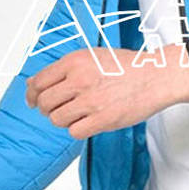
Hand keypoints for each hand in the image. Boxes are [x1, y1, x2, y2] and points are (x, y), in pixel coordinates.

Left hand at [25, 45, 188, 138]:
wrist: (156, 77)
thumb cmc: (128, 67)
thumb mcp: (92, 57)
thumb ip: (64, 70)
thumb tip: (34, 84)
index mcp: (74, 61)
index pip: (38, 81)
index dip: (31, 94)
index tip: (32, 100)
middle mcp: (79, 80)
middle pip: (44, 102)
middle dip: (47, 109)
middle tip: (57, 109)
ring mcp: (90, 101)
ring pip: (57, 119)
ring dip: (64, 120)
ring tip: (78, 114)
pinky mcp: (102, 119)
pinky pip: (74, 132)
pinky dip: (78, 129)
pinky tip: (88, 122)